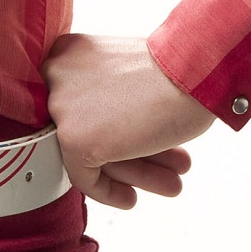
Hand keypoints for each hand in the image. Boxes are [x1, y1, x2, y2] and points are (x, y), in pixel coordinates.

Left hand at [41, 31, 214, 209]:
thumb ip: (107, 95)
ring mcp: (61, 107)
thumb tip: (107, 129)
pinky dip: (108, 191)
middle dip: (129, 154)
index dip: (113, 130)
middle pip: (88, 129)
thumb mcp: (127, 74)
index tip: (132, 147)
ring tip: (166, 184)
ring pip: (90, 154)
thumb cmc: (176, 68)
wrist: (194, 71)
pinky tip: (130, 198)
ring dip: (131, 173)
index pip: (81, 106)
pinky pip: (85, 177)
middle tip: (161, 167)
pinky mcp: (73, 138)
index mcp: (67, 53)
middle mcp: (56, 76)